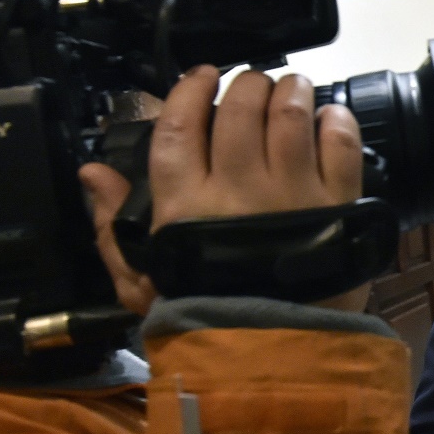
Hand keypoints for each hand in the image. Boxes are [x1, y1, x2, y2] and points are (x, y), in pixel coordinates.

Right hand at [80, 65, 368, 313]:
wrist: (273, 356)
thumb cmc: (207, 317)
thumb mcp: (144, 280)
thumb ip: (112, 227)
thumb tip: (93, 173)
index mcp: (185, 205)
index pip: (181, 126)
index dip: (189, 91)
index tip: (201, 77)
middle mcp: (238, 189)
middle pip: (240, 109)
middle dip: (246, 86)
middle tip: (252, 88)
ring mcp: (292, 194)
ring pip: (290, 114)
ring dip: (292, 91)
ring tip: (293, 91)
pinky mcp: (338, 204)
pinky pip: (340, 144)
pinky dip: (335, 122)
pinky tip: (329, 120)